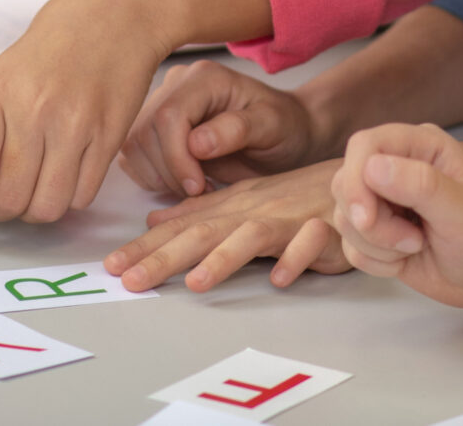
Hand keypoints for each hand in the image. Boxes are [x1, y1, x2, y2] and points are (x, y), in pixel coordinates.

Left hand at [0, 0, 169, 223]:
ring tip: (32, 198)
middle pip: (9, 198)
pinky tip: (63, 180)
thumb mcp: (4, 74)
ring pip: (48, 206)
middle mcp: (34, 112)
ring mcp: (75, 126)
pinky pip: (83, 196)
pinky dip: (69, 199)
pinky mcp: (109, 136)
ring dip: (34, 213)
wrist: (114, 15)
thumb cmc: (53, 46)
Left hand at [105, 160, 347, 292]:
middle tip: (130, 281)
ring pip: (250, 237)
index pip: (180, 228)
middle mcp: (252, 212)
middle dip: (164, 257)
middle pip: (203, 233)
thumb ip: (199, 213)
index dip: (144, 247)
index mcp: (230, 208)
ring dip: (223, 259)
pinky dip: (294, 259)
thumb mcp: (241, 201)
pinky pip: (308, 244)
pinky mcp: (323, 231)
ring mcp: (287, 220)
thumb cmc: (293, 197)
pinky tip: (278, 279)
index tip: (111, 268)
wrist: (352, 180)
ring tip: (195, 282)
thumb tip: (152, 223)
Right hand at [119, 60, 322, 199]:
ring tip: (198, 185)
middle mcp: (176, 84)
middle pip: (145, 133)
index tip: (198, 186)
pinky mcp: (153, 126)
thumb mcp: (273, 126)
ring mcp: (161, 103)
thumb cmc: (284, 127)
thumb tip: (196, 143)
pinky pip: (133, 155)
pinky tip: (184, 180)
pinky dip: (153, 176)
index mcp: (205, 78)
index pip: (168, 116)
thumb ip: (238, 129)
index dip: (176, 157)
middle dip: (169, 172)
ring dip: (160, 177)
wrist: (284, 133)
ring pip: (133, 146)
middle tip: (202, 191)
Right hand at [330, 124, 462, 311]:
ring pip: (344, 219)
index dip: (356, 179)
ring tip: (417, 245)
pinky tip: (408, 259)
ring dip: (377, 244)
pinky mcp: (379, 235)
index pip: (364, 146)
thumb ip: (419, 184)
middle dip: (370, 221)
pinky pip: (351, 248)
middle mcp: (396, 169)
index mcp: (419, 146)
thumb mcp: (462, 208)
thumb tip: (371, 167)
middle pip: (345, 183)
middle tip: (411, 240)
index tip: (366, 216)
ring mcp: (385, 203)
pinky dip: (377, 262)